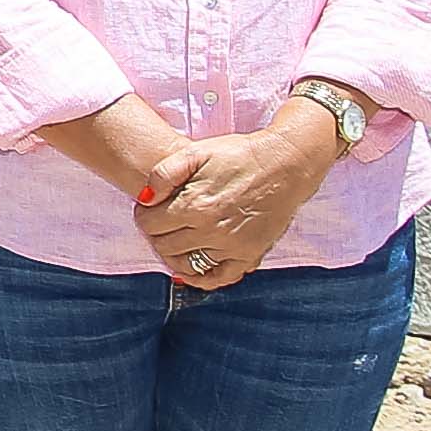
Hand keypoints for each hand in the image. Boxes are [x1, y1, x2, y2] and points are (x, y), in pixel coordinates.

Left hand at [137, 110, 339, 288]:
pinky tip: (194, 268)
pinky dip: (202, 278)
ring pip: (186, 265)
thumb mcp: (196, 151)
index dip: (144, 215)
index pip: (148, 225)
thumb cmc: (240, 154)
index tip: (151, 209)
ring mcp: (232, 246)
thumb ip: (163, 173)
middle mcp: (211, 230)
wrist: (287, 163)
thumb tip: (144, 199)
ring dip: (175, 255)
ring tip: (178, 239)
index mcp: (194, 205)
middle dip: (157, 234)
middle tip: (164, 222)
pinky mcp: (250, 254)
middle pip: (164, 246)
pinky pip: (219, 278)